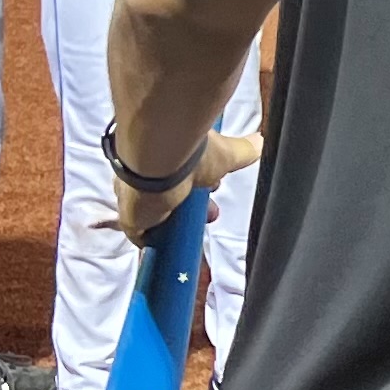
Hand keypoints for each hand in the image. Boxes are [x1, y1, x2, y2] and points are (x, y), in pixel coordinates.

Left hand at [113, 127, 263, 243]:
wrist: (157, 163)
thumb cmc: (188, 156)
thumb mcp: (225, 154)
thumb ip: (243, 150)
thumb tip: (260, 141)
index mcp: (166, 158)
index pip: (180, 174)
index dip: (199, 183)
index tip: (214, 188)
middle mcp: (146, 175)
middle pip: (168, 197)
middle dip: (192, 206)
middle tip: (211, 214)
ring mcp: (134, 198)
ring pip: (155, 214)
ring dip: (176, 223)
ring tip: (196, 230)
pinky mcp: (129, 219)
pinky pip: (142, 234)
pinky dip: (156, 241)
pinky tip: (170, 248)